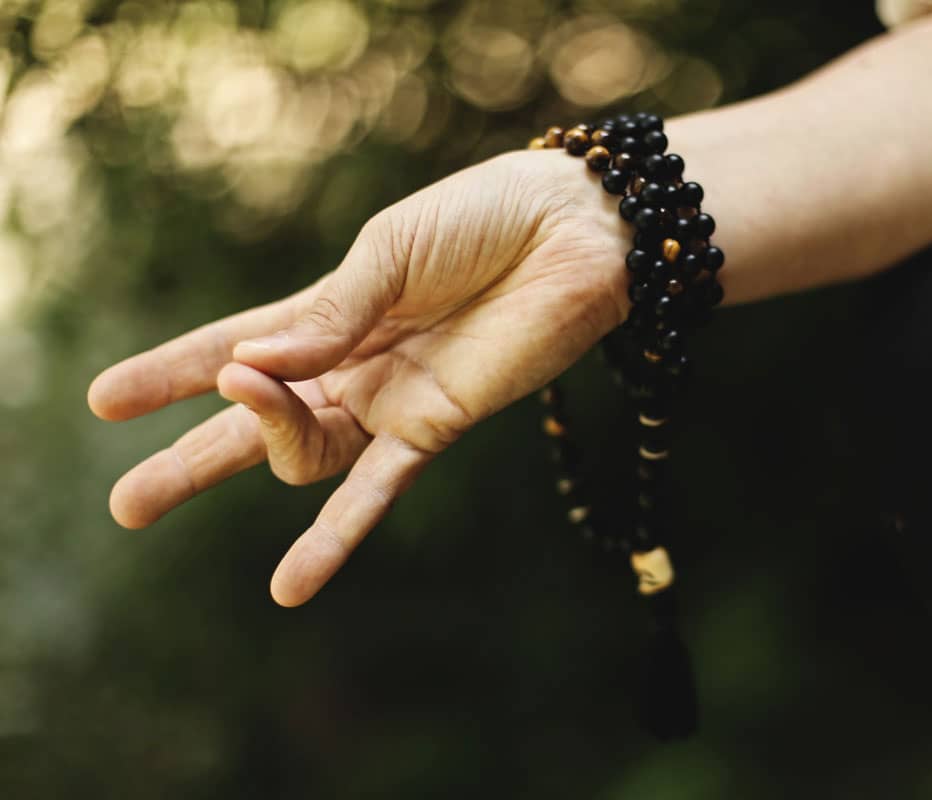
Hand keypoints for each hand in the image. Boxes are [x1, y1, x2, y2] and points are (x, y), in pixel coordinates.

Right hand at [88, 150, 630, 606]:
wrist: (576, 232)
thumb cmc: (484, 221)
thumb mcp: (390, 252)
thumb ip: (327, 314)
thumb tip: (249, 364)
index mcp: (331, 312)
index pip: (234, 347)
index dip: (171, 372)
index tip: (104, 401)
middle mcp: (351, 366)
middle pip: (254, 421)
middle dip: (189, 458)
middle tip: (127, 503)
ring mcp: (389, 402)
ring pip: (301, 453)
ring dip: (253, 445)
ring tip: (185, 460)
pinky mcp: (435, 428)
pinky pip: (376, 491)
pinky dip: (333, 537)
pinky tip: (290, 586)